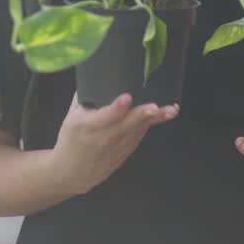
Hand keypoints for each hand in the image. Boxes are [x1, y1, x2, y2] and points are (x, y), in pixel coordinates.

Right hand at [51, 92, 177, 194]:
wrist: (72, 172)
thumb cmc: (72, 139)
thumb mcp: (71, 117)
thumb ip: (85, 96)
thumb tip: (97, 72)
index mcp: (87, 126)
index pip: (104, 118)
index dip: (116, 108)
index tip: (126, 97)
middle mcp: (104, 137)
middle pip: (126, 125)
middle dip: (141, 115)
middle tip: (155, 107)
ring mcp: (117, 146)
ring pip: (139, 130)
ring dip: (156, 120)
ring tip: (171, 109)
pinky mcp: (127, 151)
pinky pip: (141, 134)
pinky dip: (152, 124)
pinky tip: (165, 114)